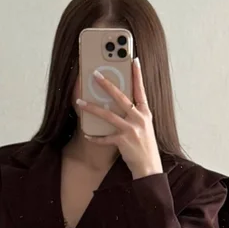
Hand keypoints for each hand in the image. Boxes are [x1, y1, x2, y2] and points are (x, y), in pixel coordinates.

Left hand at [75, 57, 163, 178]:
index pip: (141, 89)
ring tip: (79, 101)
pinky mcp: (123, 141)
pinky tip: (86, 134)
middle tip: (95, 74)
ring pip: (108, 115)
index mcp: (145, 112)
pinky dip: (95, 136)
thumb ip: (134, 113)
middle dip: (106, 85)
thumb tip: (119, 102)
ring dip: (92, 108)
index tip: (133, 60)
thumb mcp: (144, 126)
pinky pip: (105, 137)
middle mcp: (139, 118)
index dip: (137, 74)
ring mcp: (131, 129)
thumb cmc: (145, 145)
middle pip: (120, 97)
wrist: (149, 167)